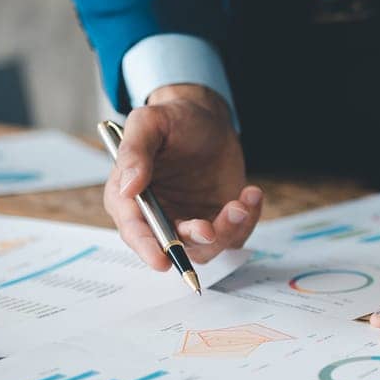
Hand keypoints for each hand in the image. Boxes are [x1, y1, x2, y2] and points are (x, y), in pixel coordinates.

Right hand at [103, 84, 262, 269]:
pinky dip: (247, 220)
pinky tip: (251, 194)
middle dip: (194, 241)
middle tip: (211, 228)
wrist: (208, 118)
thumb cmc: (173, 119)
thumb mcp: (149, 122)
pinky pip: (235, 234)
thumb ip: (135, 152)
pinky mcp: (218, 220)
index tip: (162, 261)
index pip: (135, 230)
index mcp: (129, 197)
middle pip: (173, 245)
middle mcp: (159, 215)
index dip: (147, 248)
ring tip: (241, 201)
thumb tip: (128, 188)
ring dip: (227, 230)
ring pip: (208, 246)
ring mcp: (190, 220)